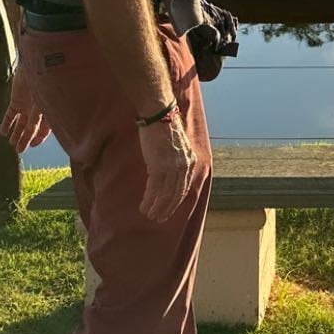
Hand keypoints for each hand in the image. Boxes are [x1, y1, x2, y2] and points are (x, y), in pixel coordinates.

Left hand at [0, 71, 51, 152]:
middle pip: (31, 128)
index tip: (33, 145)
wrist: (35, 63)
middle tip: (19, 150)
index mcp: (49, 111)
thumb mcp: (45, 101)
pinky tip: (2, 133)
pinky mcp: (16, 101)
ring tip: (11, 143)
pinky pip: (10, 114)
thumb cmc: (46, 81)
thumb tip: (39, 135)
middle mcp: (37, 110)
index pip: (45, 128)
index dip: (39, 138)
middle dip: (25, 139)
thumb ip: (41, 118)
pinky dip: (7, 123)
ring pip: (20, 123)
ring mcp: (26, 105)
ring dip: (16, 134)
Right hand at [138, 107, 196, 221]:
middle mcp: (184, 166)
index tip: (168, 211)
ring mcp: (172, 167)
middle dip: (167, 209)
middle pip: (176, 194)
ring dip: (156, 207)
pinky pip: (154, 189)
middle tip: (158, 219)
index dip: (175, 202)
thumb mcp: (176, 147)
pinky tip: (144, 206)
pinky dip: (149, 200)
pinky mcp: (159, 165)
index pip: (183, 188)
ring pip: (165, 195)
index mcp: (190, 162)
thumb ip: (175, 162)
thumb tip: (166, 176)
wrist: (158, 114)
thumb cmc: (164, 128)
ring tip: (149, 215)